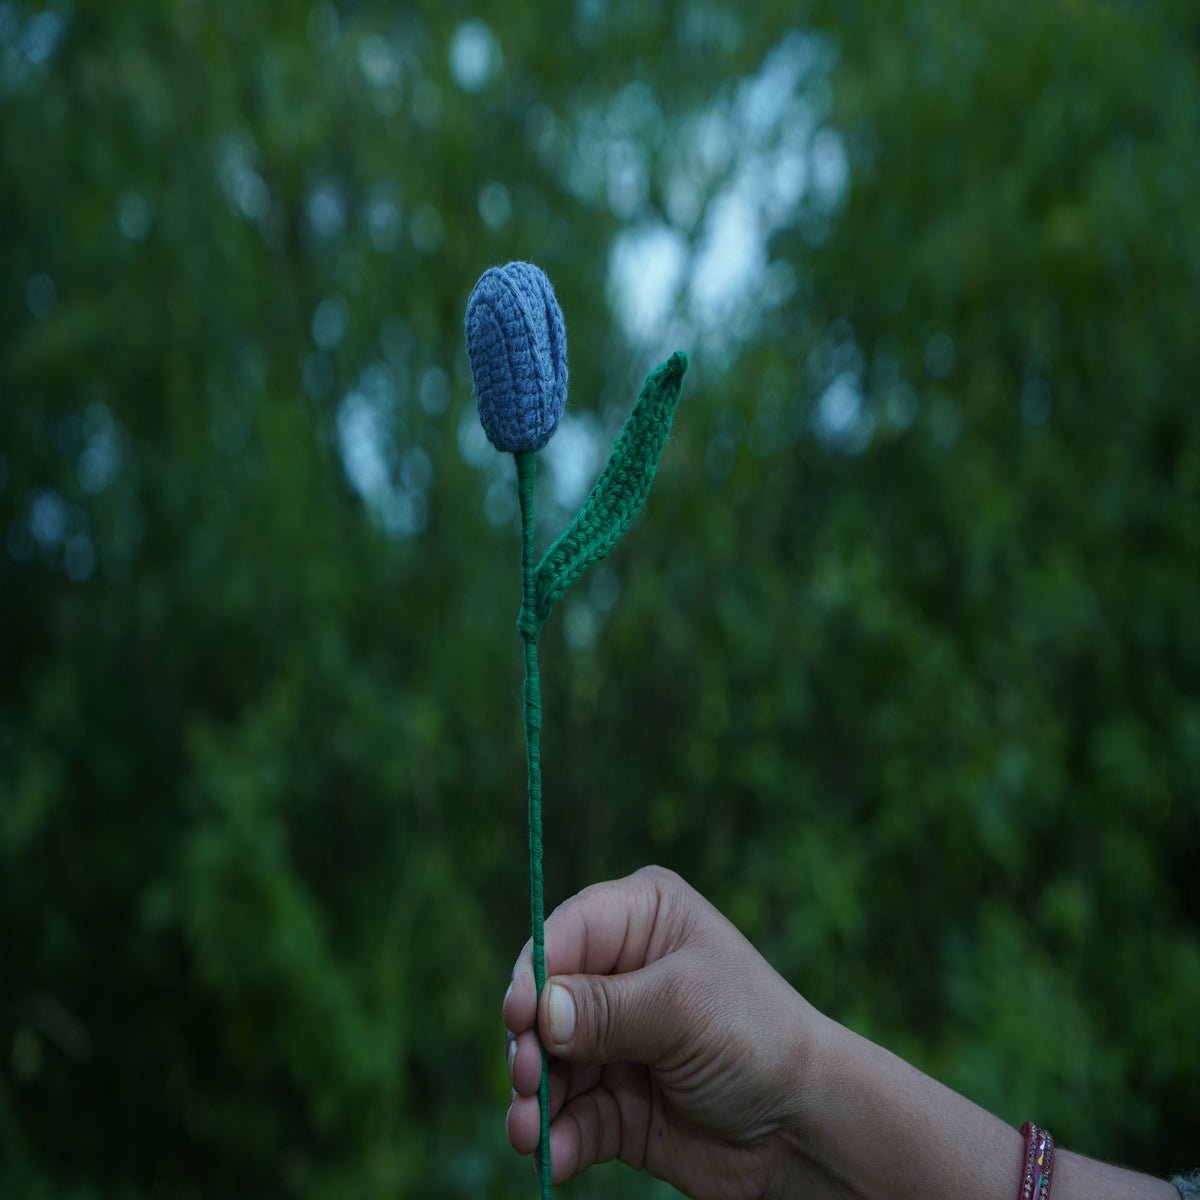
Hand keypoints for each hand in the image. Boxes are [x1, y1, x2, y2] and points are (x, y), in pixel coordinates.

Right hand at [502, 865, 818, 1197]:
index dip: (534, 971)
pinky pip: (567, 1115)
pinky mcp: (613, 1100)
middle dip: (529, 1043)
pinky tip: (552, 1154)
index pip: (565, 932)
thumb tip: (541, 1013)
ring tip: (530, 1130)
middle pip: (544, 1001)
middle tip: (528, 1078)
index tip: (519, 1017)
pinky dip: (555, 1136)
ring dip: (533, 1098)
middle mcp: (620, 971)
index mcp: (642, 918)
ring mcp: (614, 1039)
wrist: (804, 1129)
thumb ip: (607, 1009)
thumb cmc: (756, 1038)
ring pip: (547, 1063)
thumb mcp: (683, 1009)